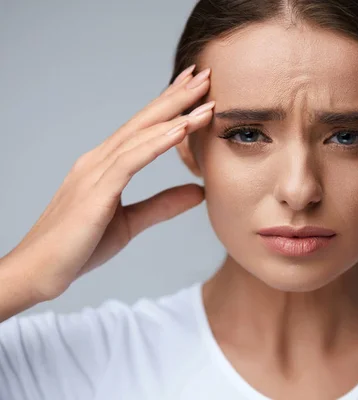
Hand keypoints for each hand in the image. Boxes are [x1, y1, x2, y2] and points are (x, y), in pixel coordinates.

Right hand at [7, 65, 214, 300]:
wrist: (38, 273)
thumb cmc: (78, 248)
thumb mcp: (131, 223)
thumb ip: (163, 205)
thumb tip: (198, 191)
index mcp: (105, 166)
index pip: (143, 128)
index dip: (169, 106)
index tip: (195, 88)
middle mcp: (98, 161)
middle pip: (144, 121)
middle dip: (175, 96)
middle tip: (204, 73)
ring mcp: (94, 173)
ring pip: (140, 135)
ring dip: (174, 114)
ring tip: (204, 97)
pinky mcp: (94, 192)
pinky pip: (130, 161)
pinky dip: (157, 144)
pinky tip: (180, 130)